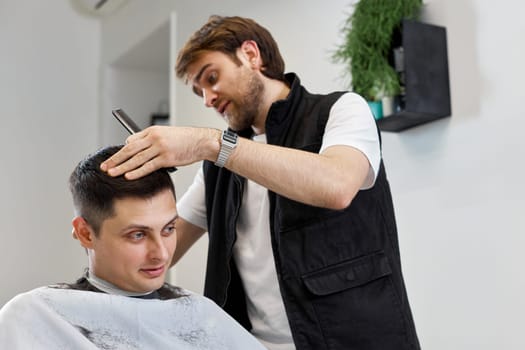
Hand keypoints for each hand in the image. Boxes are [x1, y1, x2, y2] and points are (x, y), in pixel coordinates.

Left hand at [100, 126, 219, 178]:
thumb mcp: (166, 135)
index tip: (113, 159)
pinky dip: (137, 172)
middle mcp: (154, 138)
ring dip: (122, 167)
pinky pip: (148, 166)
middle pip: (129, 150)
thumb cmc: (186, 139)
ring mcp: (160, 148)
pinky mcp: (167, 158)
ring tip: (111, 173)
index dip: (121, 151)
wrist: (202, 141)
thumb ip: (152, 140)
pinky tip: (128, 176)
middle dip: (115, 159)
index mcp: (153, 131)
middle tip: (105, 166)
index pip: (132, 141)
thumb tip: (137, 147)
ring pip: (136, 159)